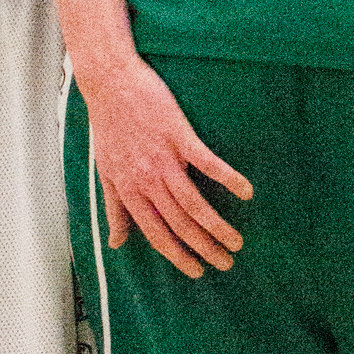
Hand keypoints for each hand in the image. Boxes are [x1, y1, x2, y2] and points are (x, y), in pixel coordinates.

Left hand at [81, 52, 253, 276]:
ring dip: (216, 226)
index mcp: (129, 191)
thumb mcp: (106, 173)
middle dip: (204, 248)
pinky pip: (207, 163)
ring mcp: (164, 158)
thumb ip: (115, 210)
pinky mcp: (179, 135)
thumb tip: (116, 243)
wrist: (110, 83)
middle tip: (226, 263)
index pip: (156, 234)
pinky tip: (246, 192)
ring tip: (236, 241)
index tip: (197, 271)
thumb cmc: (108, 127)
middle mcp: (146, 180)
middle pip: (179, 224)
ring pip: (193, 203)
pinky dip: (228, 178)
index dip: (177, 256)